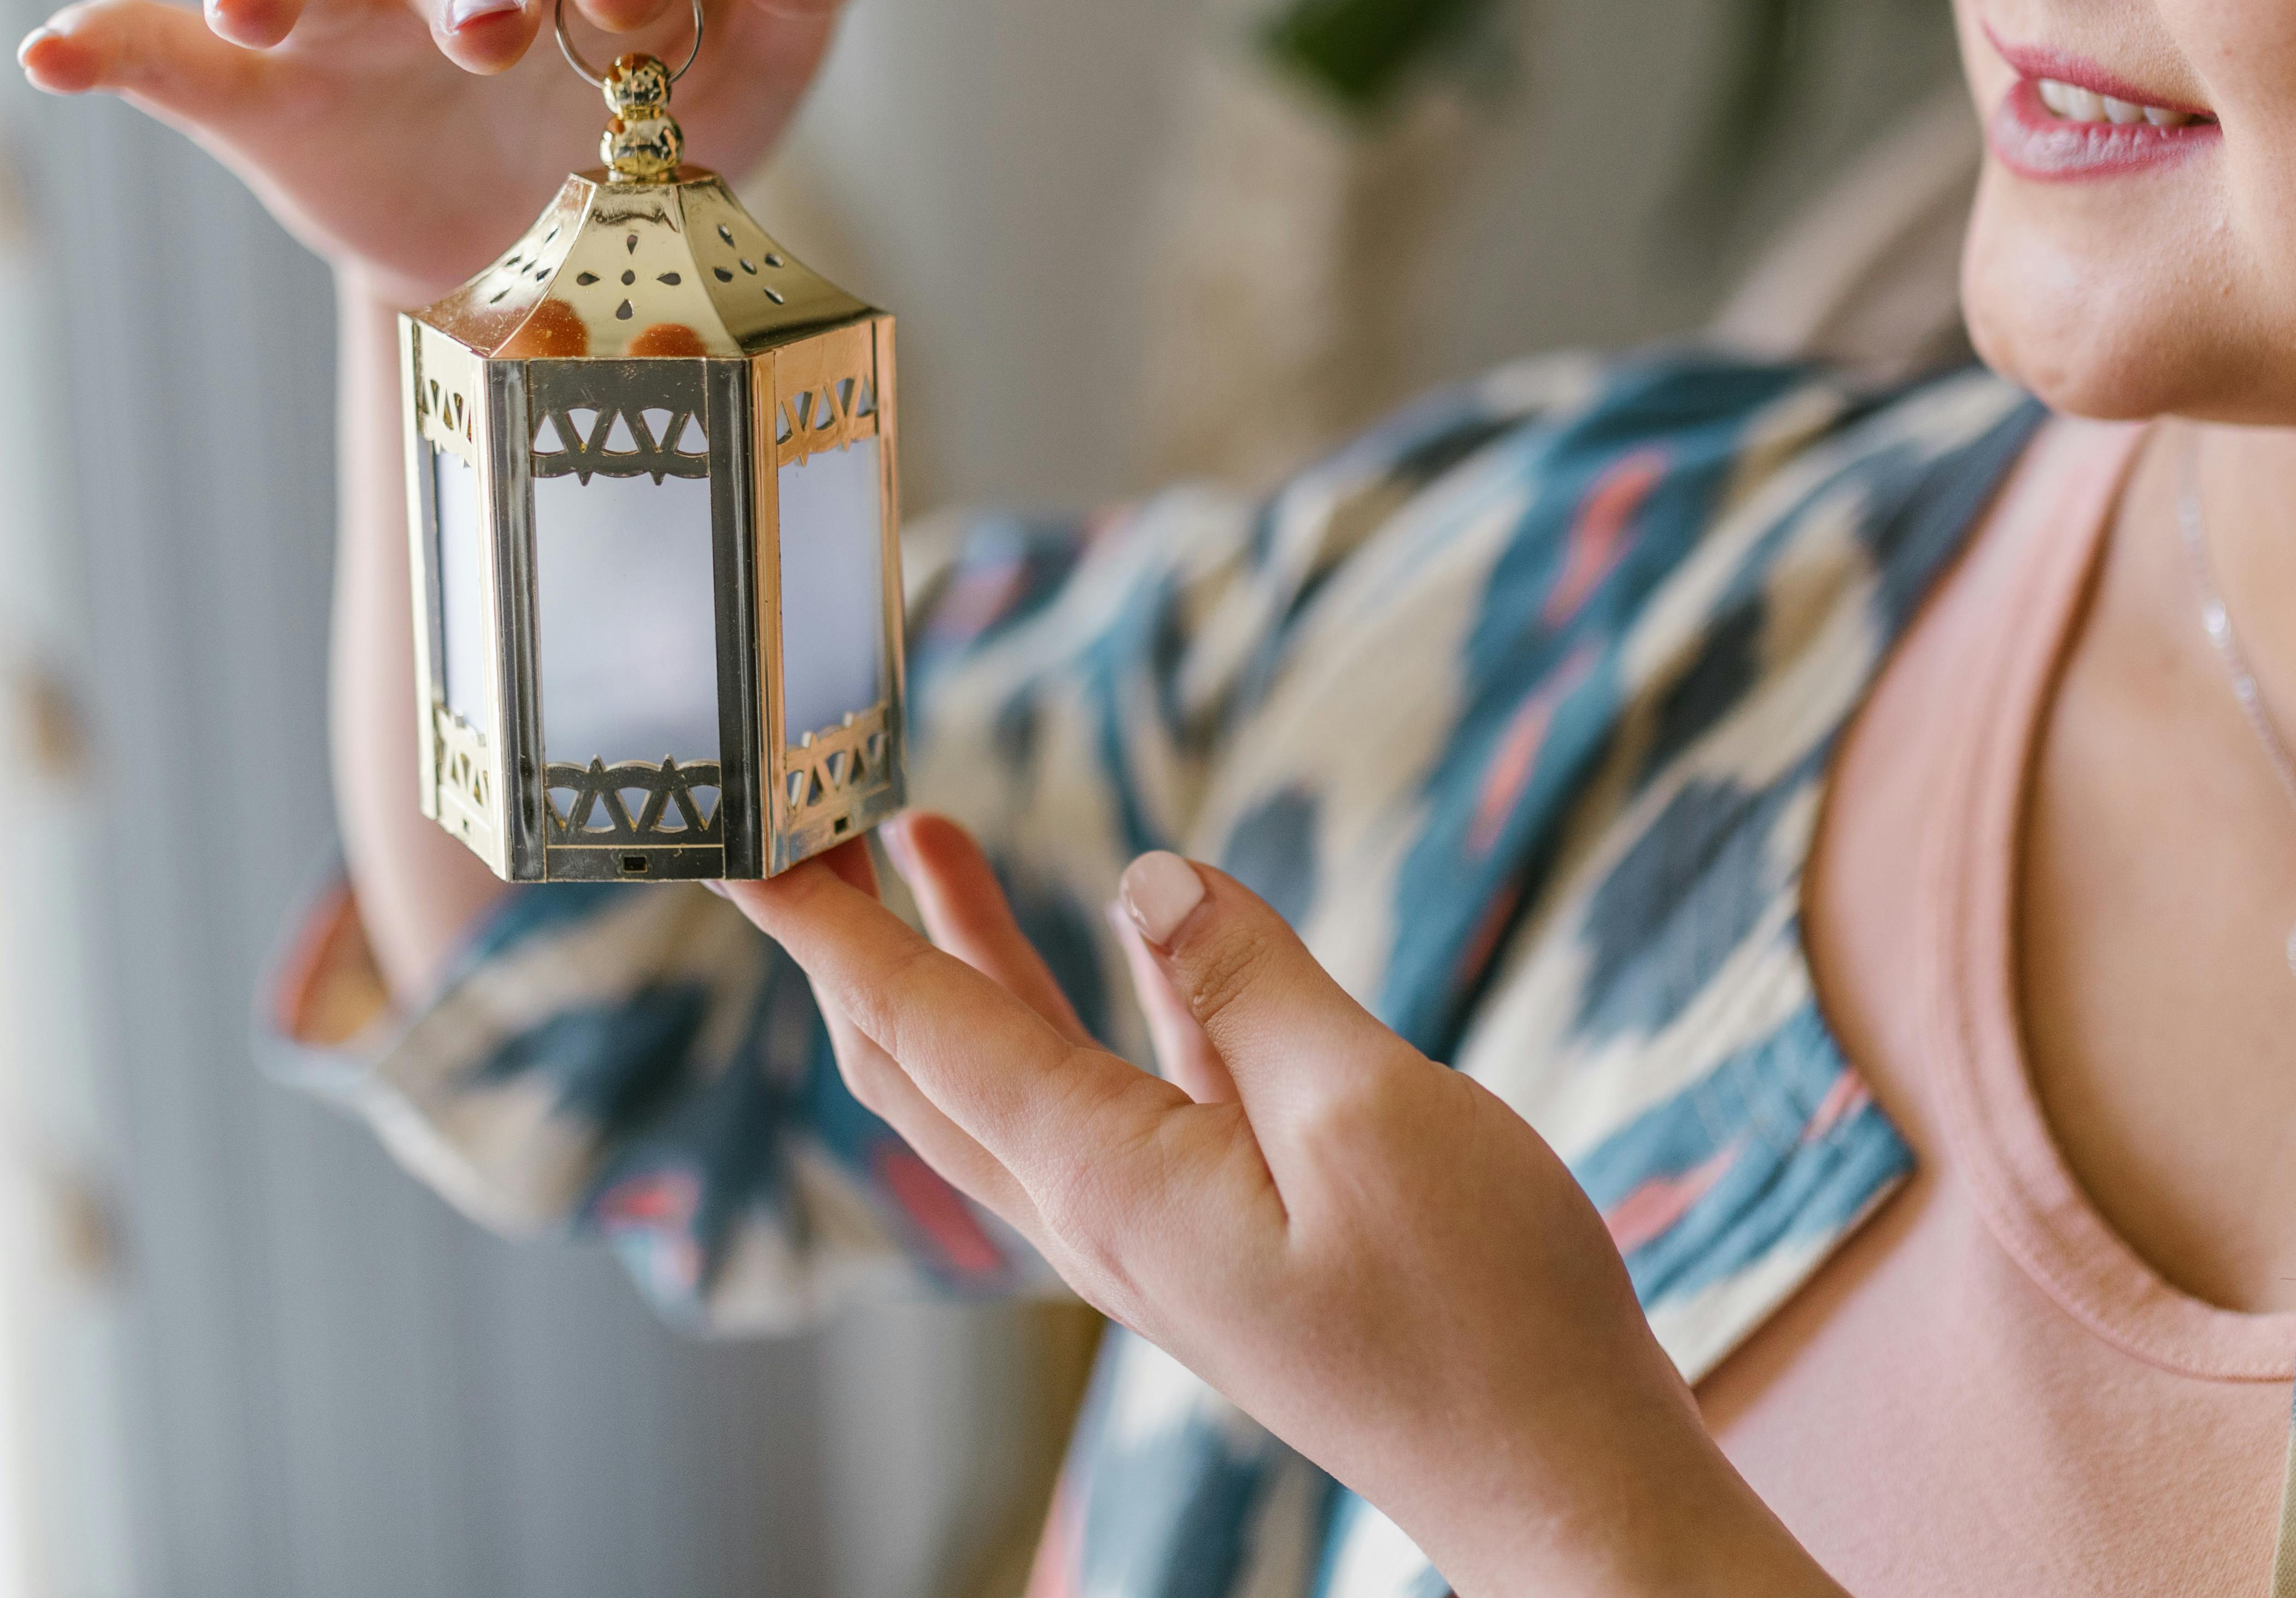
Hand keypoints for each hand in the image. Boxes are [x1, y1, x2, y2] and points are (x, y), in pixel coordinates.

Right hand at [18, 0, 923, 308]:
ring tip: (259, 12)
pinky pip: (166, 50)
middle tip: (501, 37)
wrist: (567, 270)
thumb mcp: (767, 39)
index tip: (640, 20)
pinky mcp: (257, 88)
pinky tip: (61, 50)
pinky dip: (114, 38)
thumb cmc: (670, 124)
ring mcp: (349, 12)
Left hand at [729, 816, 1841, 1597]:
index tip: (739, 845)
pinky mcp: (1236, 1233)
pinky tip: (1123, 933)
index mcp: (1113, 1184)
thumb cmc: (1482, 1313)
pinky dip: (1096, 1000)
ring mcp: (1167, 1231)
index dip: (825, 927)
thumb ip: (1251, 985)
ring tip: (931, 839)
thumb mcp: (1371, 1112)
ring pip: (1013, 1076)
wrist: (1556, 1474)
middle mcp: (1106, 1217)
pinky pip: (1129, 1094)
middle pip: (929, 1060)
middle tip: (813, 821)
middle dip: (857, 936)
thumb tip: (1147, 876)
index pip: (921, 1028)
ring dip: (963, 951)